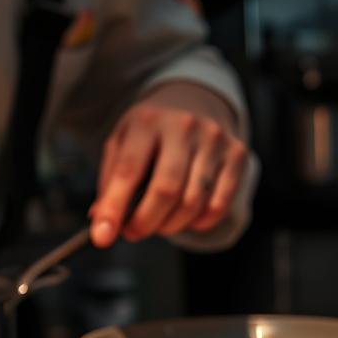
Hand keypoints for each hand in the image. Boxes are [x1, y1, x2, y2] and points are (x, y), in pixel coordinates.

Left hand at [88, 81, 248, 246]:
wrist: (193, 100)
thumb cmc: (149, 133)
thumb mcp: (120, 144)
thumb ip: (110, 183)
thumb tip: (101, 224)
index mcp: (146, 122)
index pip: (128, 171)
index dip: (114, 208)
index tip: (102, 238)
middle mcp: (183, 126)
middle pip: (166, 190)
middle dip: (145, 222)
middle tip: (133, 233)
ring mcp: (214, 139)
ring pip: (193, 202)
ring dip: (170, 225)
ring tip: (158, 223)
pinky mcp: (236, 154)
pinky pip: (219, 204)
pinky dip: (199, 222)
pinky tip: (186, 219)